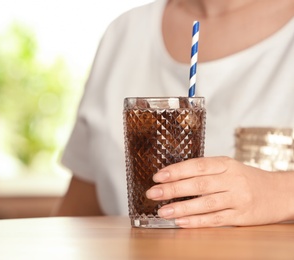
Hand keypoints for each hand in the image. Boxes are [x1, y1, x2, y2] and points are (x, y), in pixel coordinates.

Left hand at [146, 156, 292, 227]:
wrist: (278, 193)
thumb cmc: (245, 179)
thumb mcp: (228, 168)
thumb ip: (204, 171)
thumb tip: (171, 177)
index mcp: (226, 164)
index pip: (197, 165)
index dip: (176, 171)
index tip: (157, 176)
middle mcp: (232, 180)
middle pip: (199, 184)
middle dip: (172, 189)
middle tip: (152, 193)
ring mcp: (238, 198)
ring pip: (206, 203)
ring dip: (181, 208)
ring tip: (162, 211)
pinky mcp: (242, 216)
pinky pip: (216, 219)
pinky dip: (197, 221)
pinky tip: (181, 221)